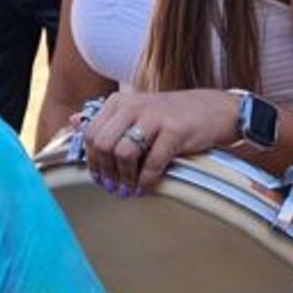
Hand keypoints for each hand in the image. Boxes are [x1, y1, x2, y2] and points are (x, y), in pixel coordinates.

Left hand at [77, 87, 239, 193]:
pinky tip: (146, 187)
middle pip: (102, 143)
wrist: (218, 109)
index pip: (90, 132)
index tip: (98, 176)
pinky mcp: (175, 131)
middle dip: (104, 170)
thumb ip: (107, 117)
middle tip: (112, 187)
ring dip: (124, 177)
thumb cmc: (174, 115)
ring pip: (123, 152)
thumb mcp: (138, 110)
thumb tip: (73, 121)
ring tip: (128, 189)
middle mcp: (133, 105)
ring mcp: (154, 117)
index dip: (91, 159)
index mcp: (119, 102)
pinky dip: (147, 180)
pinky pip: (152, 162)